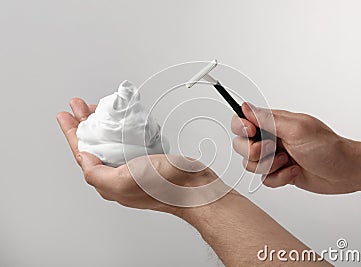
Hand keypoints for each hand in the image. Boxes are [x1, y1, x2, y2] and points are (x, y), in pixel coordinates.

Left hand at [57, 98, 218, 213]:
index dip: (72, 133)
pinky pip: (127, 141)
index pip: (82, 154)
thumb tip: (84, 158)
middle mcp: (119, 175)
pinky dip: (120, 128)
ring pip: (110, 142)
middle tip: (79, 107)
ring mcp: (133, 166)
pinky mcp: (147, 159)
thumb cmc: (165, 187)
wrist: (194, 187)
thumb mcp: (123, 182)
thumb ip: (97, 173)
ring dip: (101, 123)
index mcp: (109, 182)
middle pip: (94, 145)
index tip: (65, 116)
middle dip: (84, 124)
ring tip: (95, 109)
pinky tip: (121, 121)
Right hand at [231, 102, 360, 194]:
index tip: (251, 133)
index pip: (242, 120)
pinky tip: (294, 172)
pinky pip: (264, 179)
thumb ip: (268, 120)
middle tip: (274, 150)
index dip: (241, 128)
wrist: (345, 172)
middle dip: (254, 152)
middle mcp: (271, 138)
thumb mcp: (296, 129)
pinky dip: (278, 178)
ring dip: (269, 166)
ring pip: (251, 164)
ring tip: (287, 161)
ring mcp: (274, 156)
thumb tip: (246, 107)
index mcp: (274, 123)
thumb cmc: (328, 148)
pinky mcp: (279, 172)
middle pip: (241, 145)